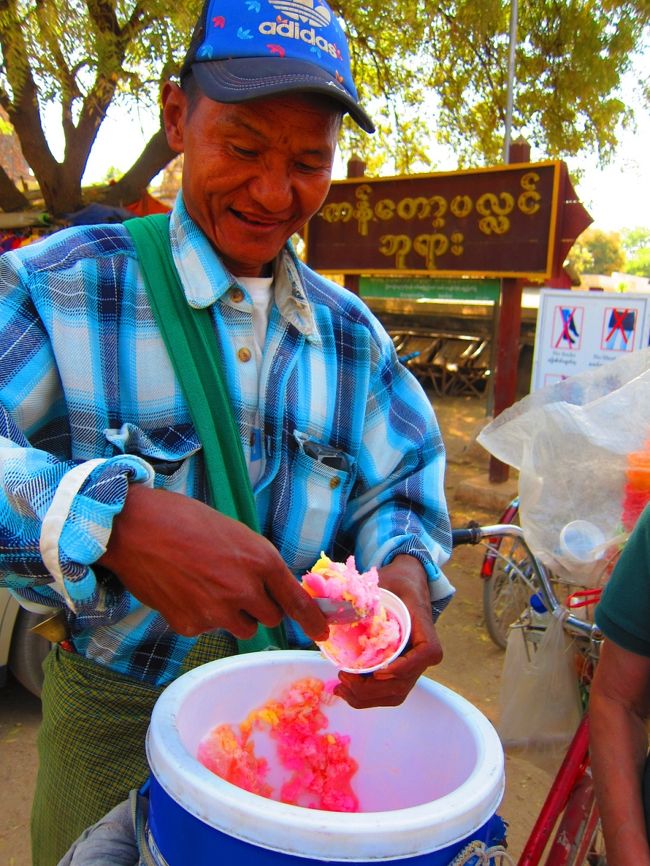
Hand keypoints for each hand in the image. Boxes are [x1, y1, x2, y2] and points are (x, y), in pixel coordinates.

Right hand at [99, 485, 328, 642]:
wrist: (136, 527)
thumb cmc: (184, 519)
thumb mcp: (235, 533)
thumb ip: (256, 563)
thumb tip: (270, 588)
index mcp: (261, 560)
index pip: (297, 601)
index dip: (312, 621)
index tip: (321, 634)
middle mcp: (244, 589)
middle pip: (269, 619)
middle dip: (259, 607)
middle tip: (236, 587)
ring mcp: (216, 612)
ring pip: (240, 627)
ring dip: (232, 614)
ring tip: (205, 585)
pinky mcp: (190, 626)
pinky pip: (206, 628)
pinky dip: (198, 615)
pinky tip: (181, 589)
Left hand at [332, 555, 441, 708]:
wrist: (407, 583)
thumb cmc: (398, 583)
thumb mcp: (386, 581)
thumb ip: (368, 592)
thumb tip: (340, 602)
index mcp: (426, 630)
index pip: (425, 654)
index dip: (404, 667)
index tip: (378, 671)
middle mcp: (423, 654)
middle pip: (404, 683)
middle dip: (372, 689)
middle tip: (344, 678)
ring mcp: (412, 665)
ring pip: (395, 694)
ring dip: (367, 698)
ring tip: (340, 688)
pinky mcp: (400, 670)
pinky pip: (388, 691)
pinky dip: (368, 697)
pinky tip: (346, 691)